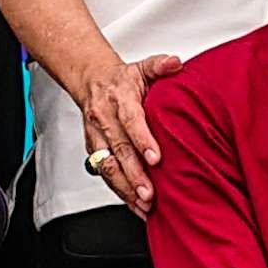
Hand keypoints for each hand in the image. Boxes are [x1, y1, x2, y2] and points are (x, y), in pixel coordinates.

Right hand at [73, 51, 182, 216]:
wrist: (92, 81)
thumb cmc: (122, 80)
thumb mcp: (142, 68)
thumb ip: (159, 66)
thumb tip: (175, 63)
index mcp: (119, 98)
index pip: (130, 120)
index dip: (142, 140)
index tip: (155, 158)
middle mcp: (104, 118)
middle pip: (118, 150)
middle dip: (134, 174)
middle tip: (149, 193)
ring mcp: (97, 136)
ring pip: (108, 166)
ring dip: (125, 188)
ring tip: (143, 205)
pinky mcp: (94, 150)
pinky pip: (105, 173)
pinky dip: (119, 191)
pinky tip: (134, 204)